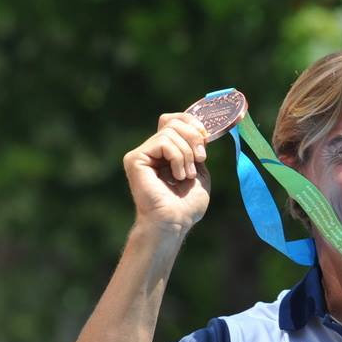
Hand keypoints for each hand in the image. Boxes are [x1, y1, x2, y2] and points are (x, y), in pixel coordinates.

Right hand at [123, 113, 211, 230]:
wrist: (174, 222)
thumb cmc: (186, 205)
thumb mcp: (199, 172)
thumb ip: (197, 150)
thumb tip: (201, 132)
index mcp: (166, 153)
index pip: (174, 120)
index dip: (191, 121)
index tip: (206, 136)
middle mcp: (151, 151)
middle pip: (172, 121)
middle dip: (193, 136)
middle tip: (200, 158)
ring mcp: (142, 154)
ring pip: (170, 131)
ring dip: (187, 154)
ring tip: (186, 176)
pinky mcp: (135, 159)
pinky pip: (164, 142)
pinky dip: (178, 157)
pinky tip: (177, 176)